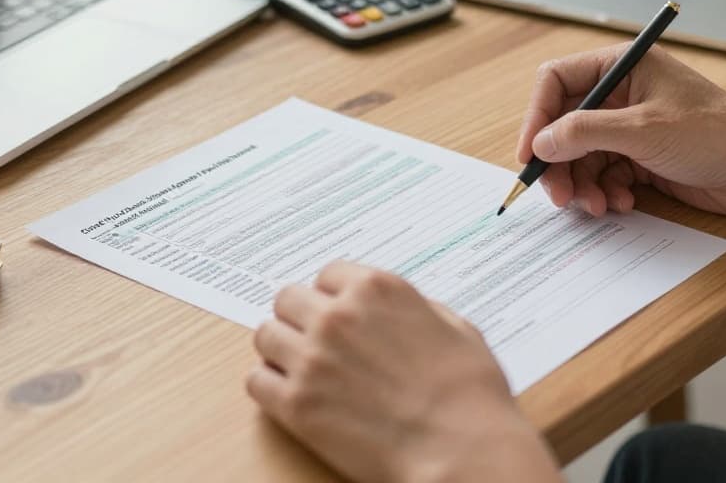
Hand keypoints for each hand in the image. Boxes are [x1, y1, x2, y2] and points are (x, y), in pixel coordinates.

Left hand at [247, 262, 561, 482]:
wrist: (462, 449)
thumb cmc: (469, 395)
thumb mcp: (455, 327)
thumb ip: (414, 308)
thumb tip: (396, 310)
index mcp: (376, 289)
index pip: (327, 274)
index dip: (332, 297)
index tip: (336, 314)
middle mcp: (337, 315)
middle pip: (288, 299)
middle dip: (301, 319)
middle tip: (315, 343)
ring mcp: (312, 358)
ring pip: (266, 336)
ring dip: (281, 350)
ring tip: (303, 371)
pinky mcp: (296, 403)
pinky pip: (256, 381)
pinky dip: (270, 387)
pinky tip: (291, 397)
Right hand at [517, 44, 725, 216]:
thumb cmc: (717, 134)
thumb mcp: (643, 130)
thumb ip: (585, 133)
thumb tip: (541, 143)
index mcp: (623, 66)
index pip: (557, 82)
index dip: (537, 117)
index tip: (530, 154)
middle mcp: (623, 93)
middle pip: (564, 125)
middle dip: (559, 162)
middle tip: (558, 195)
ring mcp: (631, 127)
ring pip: (581, 155)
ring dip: (582, 184)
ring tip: (596, 206)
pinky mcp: (642, 157)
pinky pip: (603, 174)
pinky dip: (604, 192)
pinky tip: (621, 204)